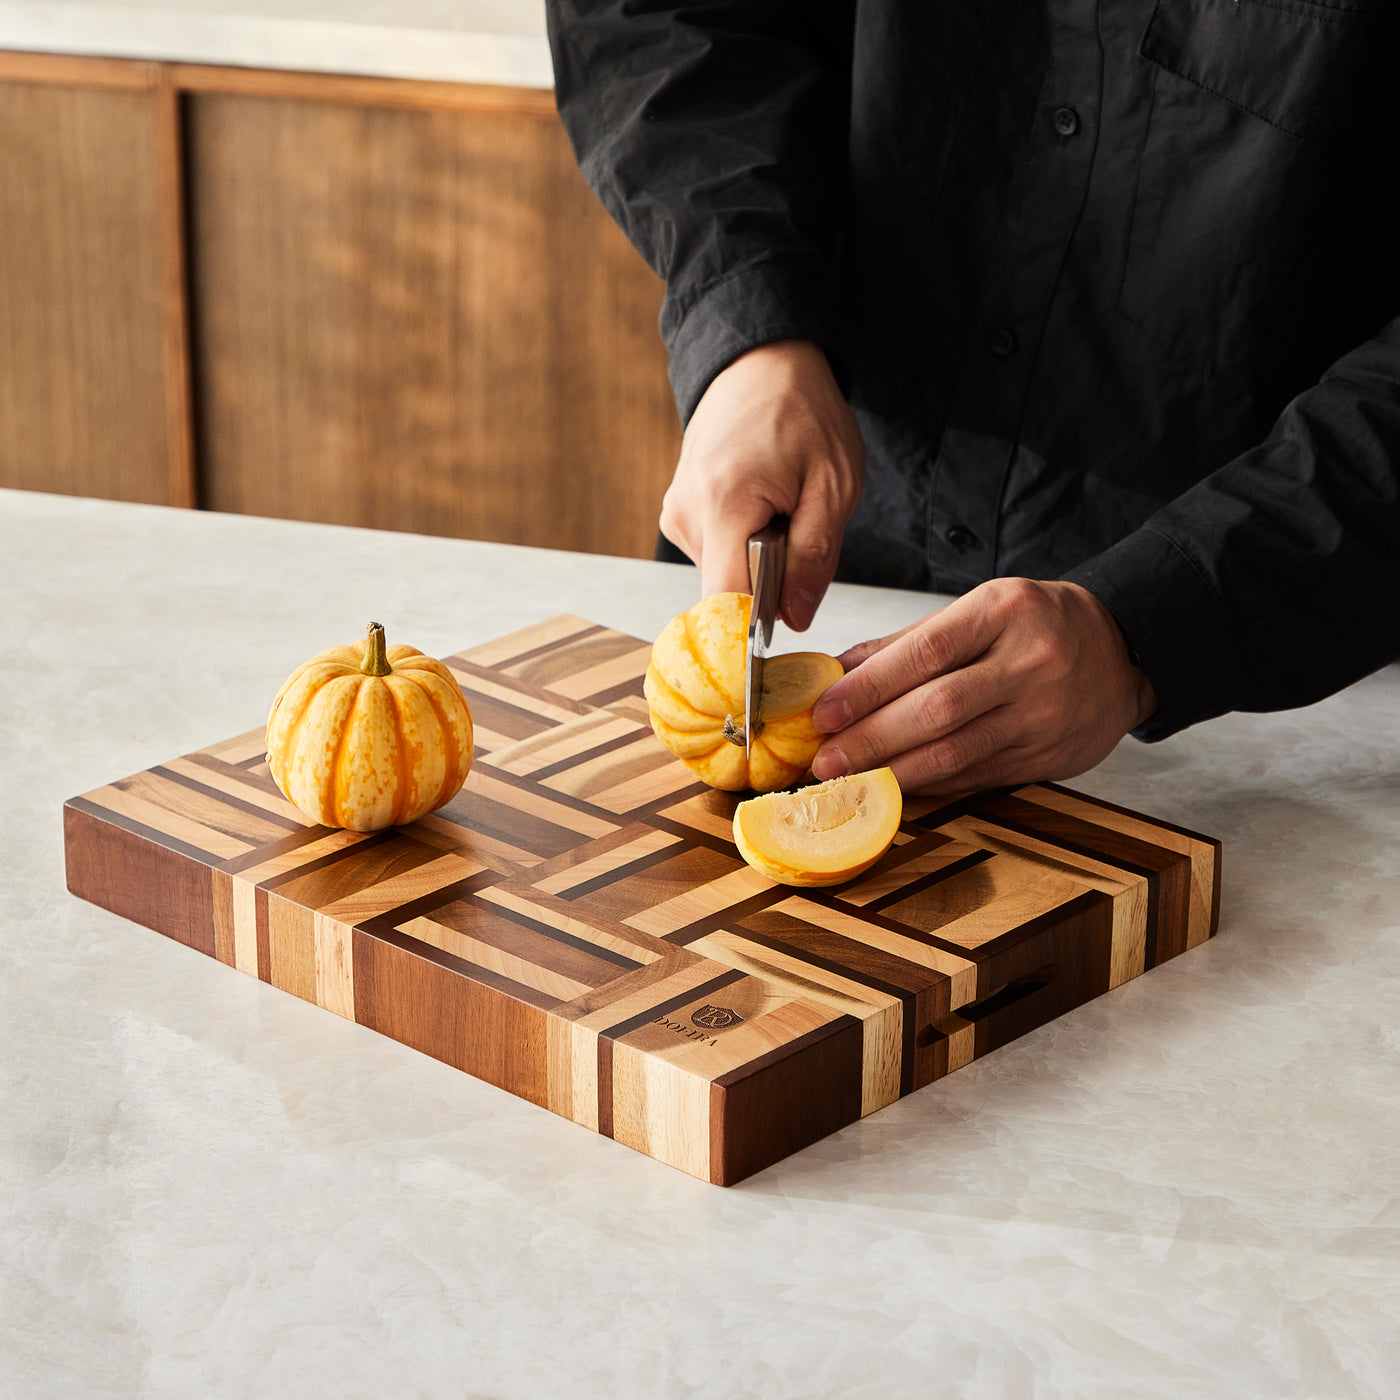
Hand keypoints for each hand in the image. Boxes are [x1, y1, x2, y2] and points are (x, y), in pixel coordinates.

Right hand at [659, 339, 863, 630]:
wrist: (761, 362)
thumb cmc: (802, 411)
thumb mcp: (834, 484)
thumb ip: (814, 558)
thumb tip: (794, 620)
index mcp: (723, 504)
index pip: (726, 602)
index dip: (758, 625)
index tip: (785, 621)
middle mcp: (686, 513)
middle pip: (730, 590)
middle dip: (771, 578)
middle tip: (798, 523)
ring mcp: (676, 513)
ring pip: (725, 575)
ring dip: (760, 558)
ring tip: (779, 505)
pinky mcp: (678, 513)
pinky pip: (717, 554)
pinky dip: (745, 543)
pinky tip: (760, 504)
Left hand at [809, 579, 1156, 793]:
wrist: (1123, 649)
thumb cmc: (1037, 624)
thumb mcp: (978, 610)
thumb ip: (905, 643)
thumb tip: (835, 673)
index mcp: (1004, 611)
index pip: (924, 653)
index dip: (868, 688)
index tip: (824, 712)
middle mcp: (1030, 661)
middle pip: (936, 709)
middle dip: (871, 738)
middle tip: (825, 759)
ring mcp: (1044, 713)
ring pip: (957, 751)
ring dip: (894, 770)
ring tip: (850, 778)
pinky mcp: (1049, 755)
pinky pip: (977, 775)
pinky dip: (930, 782)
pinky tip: (897, 784)